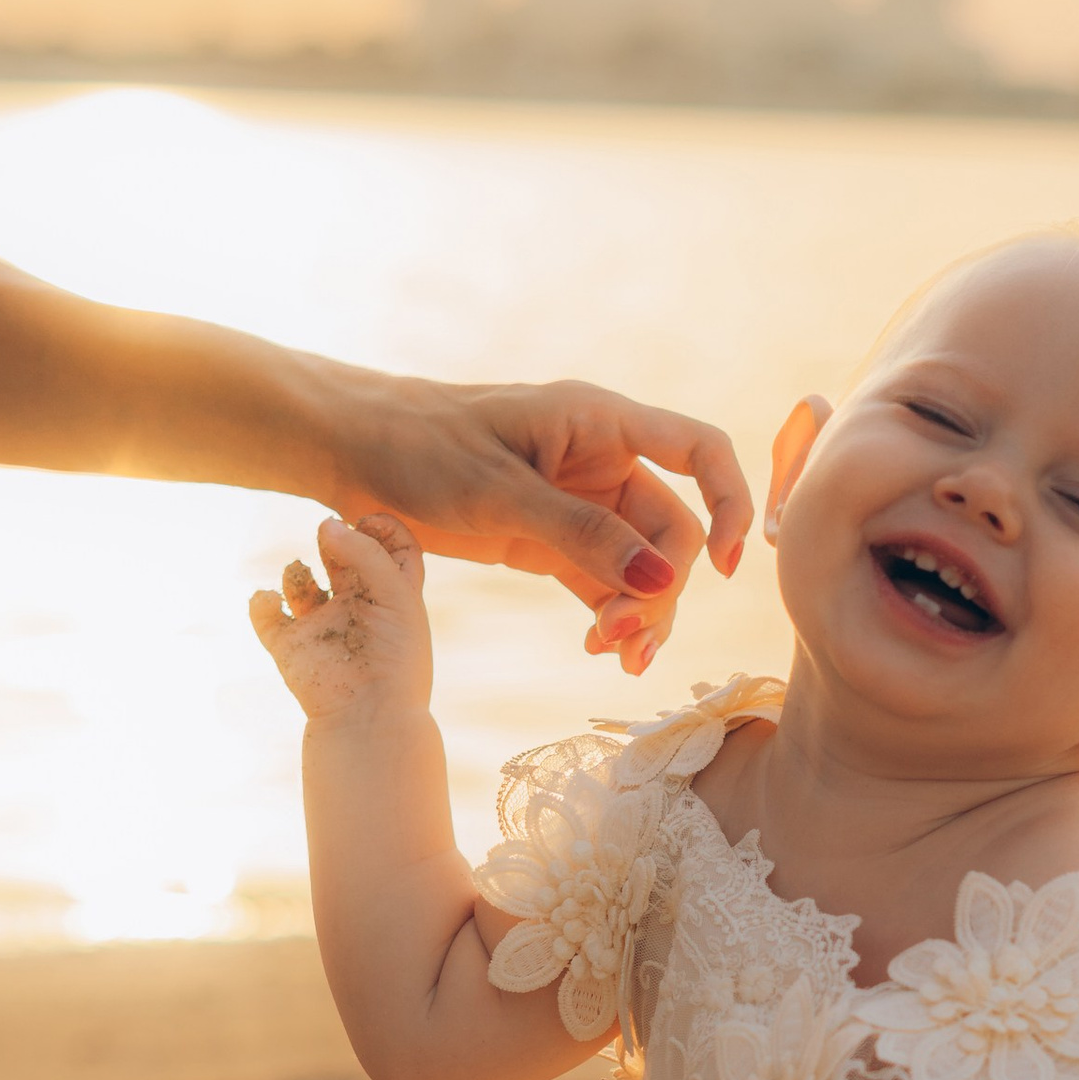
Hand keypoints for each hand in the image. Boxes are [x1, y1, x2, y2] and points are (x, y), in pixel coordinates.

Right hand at [249, 510, 433, 722]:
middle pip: (345, 560)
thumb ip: (365, 554)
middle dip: (335, 540)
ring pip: (301, 585)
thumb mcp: (395, 596)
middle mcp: (356, 609)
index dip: (383, 528)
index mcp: (392, 597)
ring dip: (295, 572)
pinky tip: (270, 600)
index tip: (367, 520)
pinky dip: (261, 602)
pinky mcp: (291, 648)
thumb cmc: (395, 659)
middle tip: (329, 534)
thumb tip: (327, 524)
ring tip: (300, 576)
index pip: (394, 551)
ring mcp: (321, 627)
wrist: (369, 717)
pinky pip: (266, 617)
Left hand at [339, 375, 752, 677]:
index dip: (730, 502)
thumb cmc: (418, 448)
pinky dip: (610, 616)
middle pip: (672, 529)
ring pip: (641, 565)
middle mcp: (601, 461)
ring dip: (639, 612)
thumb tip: (663, 579)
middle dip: (661, 585)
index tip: (729, 565)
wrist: (348, 454)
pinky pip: (603, 583)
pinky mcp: (550, 542)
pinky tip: (601, 650)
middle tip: (621, 636)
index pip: (700, 450)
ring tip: (614, 656)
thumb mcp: (498, 493)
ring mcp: (579, 505)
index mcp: (599, 423)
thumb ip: (582, 536)